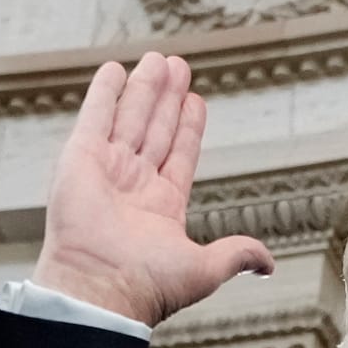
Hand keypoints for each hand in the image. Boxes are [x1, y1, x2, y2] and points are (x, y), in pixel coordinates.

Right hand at [31, 53, 275, 326]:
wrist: (102, 288)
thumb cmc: (149, 285)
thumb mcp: (206, 268)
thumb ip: (237, 254)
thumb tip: (268, 265)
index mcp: (161, 207)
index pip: (180, 155)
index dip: (188, 128)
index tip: (196, 101)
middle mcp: (133, 185)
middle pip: (156, 129)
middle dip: (167, 98)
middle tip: (179, 65)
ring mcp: (106, 170)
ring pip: (131, 117)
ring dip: (145, 88)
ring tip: (160, 59)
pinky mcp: (80, 158)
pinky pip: (95, 117)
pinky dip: (105, 93)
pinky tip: (116, 70)